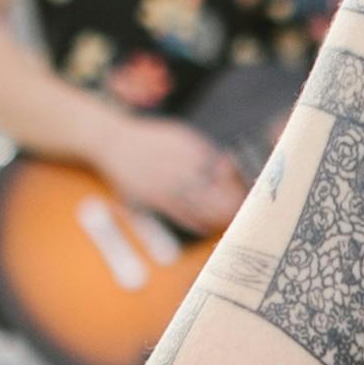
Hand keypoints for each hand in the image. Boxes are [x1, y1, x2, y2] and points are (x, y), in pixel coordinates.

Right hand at [93, 111, 253, 228]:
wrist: (113, 141)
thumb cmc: (151, 140)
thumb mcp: (180, 137)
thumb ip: (203, 152)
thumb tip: (226, 166)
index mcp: (192, 148)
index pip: (225, 171)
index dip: (239, 185)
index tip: (250, 192)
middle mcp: (182, 166)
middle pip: (218, 191)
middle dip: (233, 204)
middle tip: (247, 214)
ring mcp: (168, 183)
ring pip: (202, 207)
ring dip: (219, 217)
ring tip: (231, 223)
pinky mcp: (154, 198)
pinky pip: (182, 215)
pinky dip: (198, 223)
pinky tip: (208, 227)